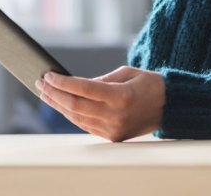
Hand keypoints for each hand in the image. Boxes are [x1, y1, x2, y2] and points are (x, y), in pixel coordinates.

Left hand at [36, 66, 164, 142]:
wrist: (170, 107)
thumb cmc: (149, 84)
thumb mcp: (127, 73)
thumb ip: (100, 79)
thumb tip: (75, 84)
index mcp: (121, 96)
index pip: (83, 89)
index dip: (63, 82)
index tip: (49, 75)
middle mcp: (116, 115)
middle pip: (75, 105)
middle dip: (54, 93)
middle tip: (40, 83)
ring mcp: (113, 129)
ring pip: (77, 117)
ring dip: (59, 105)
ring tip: (46, 93)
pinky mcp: (112, 137)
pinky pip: (85, 125)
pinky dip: (71, 114)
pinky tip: (62, 105)